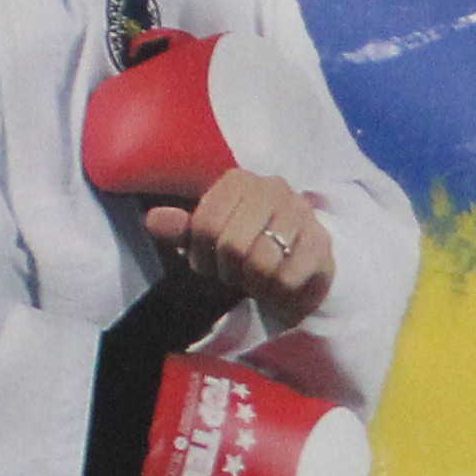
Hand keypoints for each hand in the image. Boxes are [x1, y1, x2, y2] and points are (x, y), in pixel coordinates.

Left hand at [147, 165, 334, 320]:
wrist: (295, 267)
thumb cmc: (244, 251)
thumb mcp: (204, 242)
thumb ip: (179, 231)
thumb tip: (154, 220)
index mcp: (238, 181)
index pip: (205, 225)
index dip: (203, 256)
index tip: (211, 265)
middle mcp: (272, 187)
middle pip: (232, 245)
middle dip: (229, 273)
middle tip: (237, 277)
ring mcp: (301, 212)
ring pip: (261, 263)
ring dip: (255, 285)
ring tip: (259, 282)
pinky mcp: (321, 242)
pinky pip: (287, 279)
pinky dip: (278, 294)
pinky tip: (280, 289)